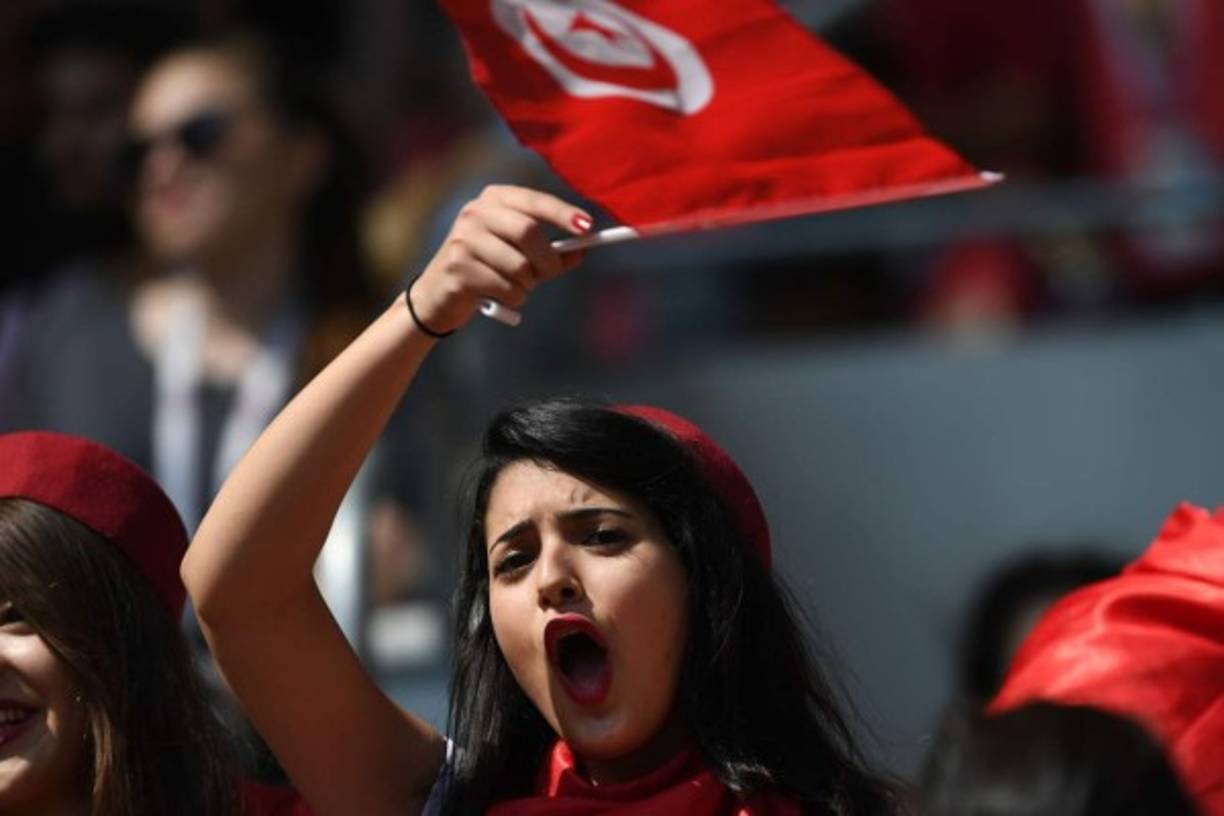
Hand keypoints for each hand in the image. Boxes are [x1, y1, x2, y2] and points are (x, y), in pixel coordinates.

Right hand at [409, 185, 591, 334]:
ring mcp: (463, 240)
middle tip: (549, 273)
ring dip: (527, 285)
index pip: (534, 201)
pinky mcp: (457, 269)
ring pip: (518, 266)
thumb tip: (581, 251)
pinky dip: (513, 299)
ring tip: (515, 287)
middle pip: (528, 232)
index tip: (588, 227)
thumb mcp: (519, 253)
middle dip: (547, 260)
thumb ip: (550, 251)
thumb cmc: (487, 268)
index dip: (562, 213)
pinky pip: (504, 288)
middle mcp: (476, 213)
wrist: (439, 294)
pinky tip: (499, 297)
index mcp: (494, 199)